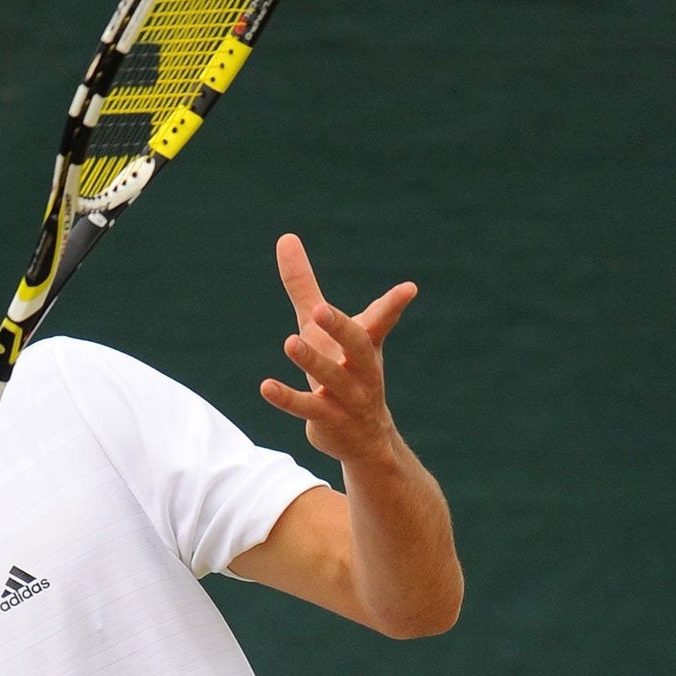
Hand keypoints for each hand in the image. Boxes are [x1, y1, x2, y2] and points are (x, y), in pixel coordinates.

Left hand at [260, 233, 415, 467]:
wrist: (364, 437)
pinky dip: (287, 398)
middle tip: (320, 310)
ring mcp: (348, 397)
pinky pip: (308, 408)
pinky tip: (266, 386)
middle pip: (357, 346)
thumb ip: (304, 285)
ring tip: (290, 343)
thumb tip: (285, 238)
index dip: (394, 305)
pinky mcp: (329, 420)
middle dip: (341, 328)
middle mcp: (362, 369)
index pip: (381, 320)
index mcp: (365, 343)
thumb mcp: (320, 326)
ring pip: (332, 378)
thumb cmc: (342, 368)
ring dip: (312, 360)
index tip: (409, 289)